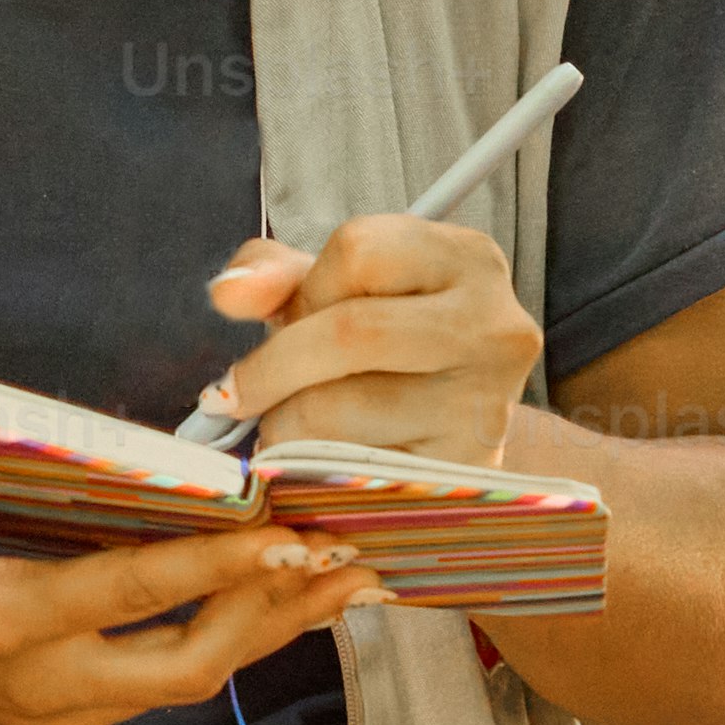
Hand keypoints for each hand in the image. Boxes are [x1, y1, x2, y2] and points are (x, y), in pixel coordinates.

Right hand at [0, 321, 368, 724]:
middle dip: (272, 611)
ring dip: (269, 629)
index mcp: (1, 616)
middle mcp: (44, 680)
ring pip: (192, 682)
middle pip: (190, 662)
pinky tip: (283, 595)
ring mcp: (61, 709)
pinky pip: (169, 682)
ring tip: (345, 576)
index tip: (285, 528)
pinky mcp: (72, 716)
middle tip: (343, 553)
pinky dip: (232, 638)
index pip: (131, 591)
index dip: (215, 563)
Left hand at [198, 214, 541, 465]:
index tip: (289, 319)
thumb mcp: (333, 293)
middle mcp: (495, 325)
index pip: (358, 250)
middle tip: (237, 393)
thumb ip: (274, 276)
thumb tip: (230, 294)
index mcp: (467, 258)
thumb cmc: (386, 352)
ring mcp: (485, 404)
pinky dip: (310, 469)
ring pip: (337, 409)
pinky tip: (323, 459)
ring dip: (285, 424)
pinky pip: (346, 469)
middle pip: (348, 331)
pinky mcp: (460, 473)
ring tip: (295, 425)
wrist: (454, 438)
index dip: (304, 290)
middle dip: (272, 367)